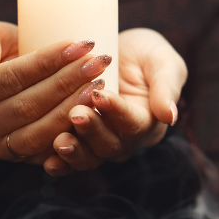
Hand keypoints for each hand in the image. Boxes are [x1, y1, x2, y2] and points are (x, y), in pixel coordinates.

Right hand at [0, 20, 112, 171]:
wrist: (11, 80)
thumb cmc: (3, 50)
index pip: (11, 78)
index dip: (47, 62)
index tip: (79, 45)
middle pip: (27, 106)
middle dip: (67, 83)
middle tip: (98, 63)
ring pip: (39, 132)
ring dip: (73, 108)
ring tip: (99, 84)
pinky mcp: (20, 160)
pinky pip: (49, 151)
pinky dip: (74, 133)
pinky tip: (95, 112)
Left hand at [51, 27, 186, 173]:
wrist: (113, 54)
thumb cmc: (144, 55)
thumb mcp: (162, 63)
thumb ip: (166, 87)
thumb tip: (170, 116)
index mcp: (147, 123)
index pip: (133, 124)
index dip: (117, 112)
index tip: (100, 95)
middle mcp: (124, 140)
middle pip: (109, 145)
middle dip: (92, 131)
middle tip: (76, 114)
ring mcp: (98, 144)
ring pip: (89, 157)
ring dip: (74, 151)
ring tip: (60, 140)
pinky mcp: (77, 142)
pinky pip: (68, 161)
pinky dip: (59, 164)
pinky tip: (48, 162)